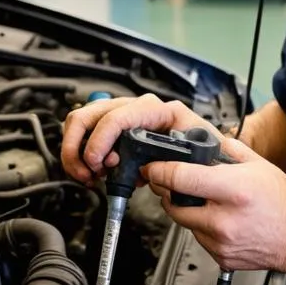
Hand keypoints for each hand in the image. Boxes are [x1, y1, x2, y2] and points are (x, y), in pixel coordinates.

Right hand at [60, 93, 219, 185]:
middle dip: (80, 147)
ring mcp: (123, 116)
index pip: (118, 116)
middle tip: (89, 173)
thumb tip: (150, 171)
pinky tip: (94, 174)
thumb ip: (179, 163)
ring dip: (76, 153)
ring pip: (81, 123)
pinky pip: (85, 135)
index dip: (101, 140)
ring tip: (90, 176)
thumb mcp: (199, 155)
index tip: (97, 163)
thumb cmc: (205, 151)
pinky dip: (81, 156)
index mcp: (160, 111)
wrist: (209, 154)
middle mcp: (138, 108)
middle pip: (90, 115)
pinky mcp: (115, 130)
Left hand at [143, 138, 285, 274]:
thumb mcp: (258, 164)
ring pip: (182, 222)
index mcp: (233, 190)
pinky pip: (197, 238)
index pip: (180, 178)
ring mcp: (220, 241)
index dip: (160, 170)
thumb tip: (204, 142)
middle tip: (173, 181)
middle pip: (172, 203)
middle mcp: (224, 218)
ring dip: (184, 209)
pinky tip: (217, 219)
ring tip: (205, 201)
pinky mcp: (220, 257)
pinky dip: (200, 226)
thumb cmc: (282, 202)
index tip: (153, 167)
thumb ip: (227, 150)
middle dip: (166, 190)